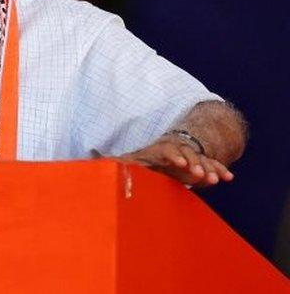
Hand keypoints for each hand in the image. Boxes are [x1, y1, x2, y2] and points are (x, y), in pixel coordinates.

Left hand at [117, 135, 234, 187]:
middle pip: (188, 154)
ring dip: (209, 168)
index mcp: (162, 150)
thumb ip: (123, 162)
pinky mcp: (201, 164)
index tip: (179, 164)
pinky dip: (220, 170)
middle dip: (194, 163)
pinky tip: (228, 178)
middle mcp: (179, 150)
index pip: (169, 151)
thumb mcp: (135, 160)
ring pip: (202, 159)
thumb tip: (102, 160)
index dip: (175, 156)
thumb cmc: (147, 160)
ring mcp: (192, 156)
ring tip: (216, 180)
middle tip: (198, 175)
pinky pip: (212, 165)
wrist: (164, 154)